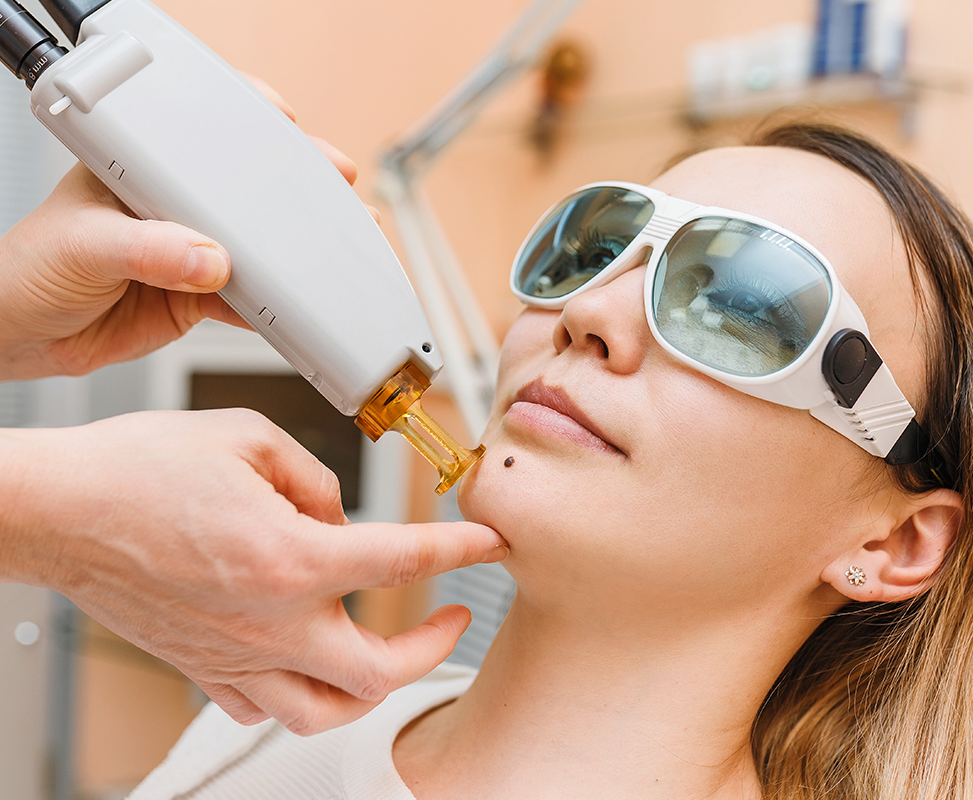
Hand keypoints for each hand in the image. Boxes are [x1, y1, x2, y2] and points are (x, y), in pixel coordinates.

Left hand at [0, 76, 360, 380]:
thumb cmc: (29, 270)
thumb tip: (209, 259)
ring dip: (294, 255)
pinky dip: (276, 308)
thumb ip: (147, 251)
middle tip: (335, 190)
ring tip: (329, 253)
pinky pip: (250, 301)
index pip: (204, 138)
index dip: (253, 130)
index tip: (292, 132)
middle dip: (295, 190)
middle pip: (246, 193)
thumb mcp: (83, 246)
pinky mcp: (200, 297)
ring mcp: (191, 253)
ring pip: (257, 249)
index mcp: (142, 171)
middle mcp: (174, 208)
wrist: (24, 337)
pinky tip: (296, 307)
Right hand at [0, 409, 506, 733]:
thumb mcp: (249, 438)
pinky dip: (301, 692)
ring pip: (324, 711)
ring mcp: (233, 656)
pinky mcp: (201, 666)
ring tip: (392, 651)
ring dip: (373, 687)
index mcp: (290, 557)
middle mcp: (268, 622)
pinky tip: (311, 661)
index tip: (488, 544)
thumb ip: (317, 478)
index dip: (461, 549)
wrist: (61, 509)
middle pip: (379, 671)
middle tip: (453, 614)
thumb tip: (341, 514)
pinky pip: (264, 706)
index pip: (404, 559)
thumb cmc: (141, 469)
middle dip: (433, 645)